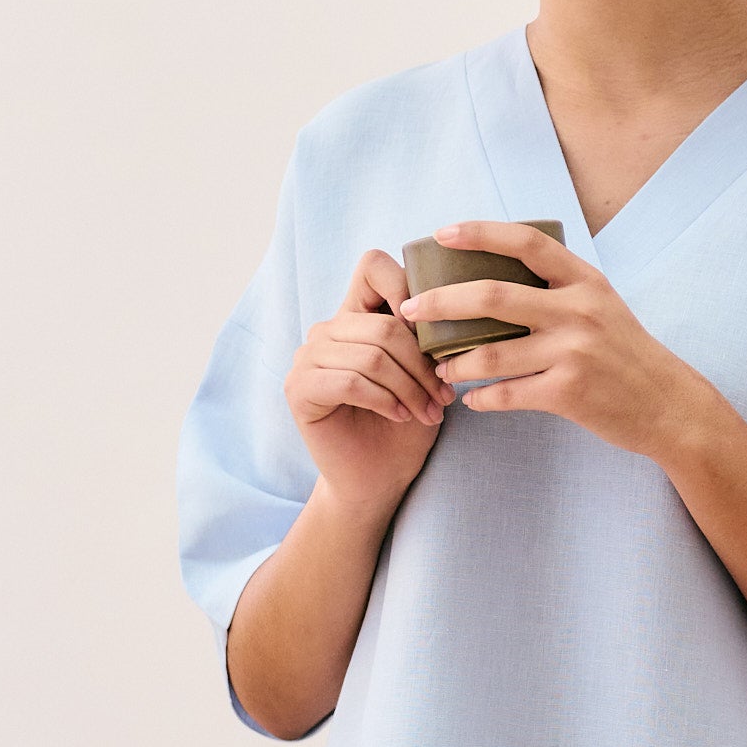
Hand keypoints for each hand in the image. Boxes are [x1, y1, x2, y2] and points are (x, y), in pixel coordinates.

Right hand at [284, 247, 445, 510]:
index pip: (373, 266)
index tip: (435, 335)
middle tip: (444, 397)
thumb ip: (427, 339)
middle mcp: (328, 330)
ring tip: (428, 412)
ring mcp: (308, 357)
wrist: (378, 480)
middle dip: (423, 364)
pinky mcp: (299, 388)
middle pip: (384, 324)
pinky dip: (384, 400)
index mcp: (358, 315)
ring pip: (371, 354)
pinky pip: (350, 381)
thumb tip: (448, 312)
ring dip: (409, 387)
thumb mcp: (426, 375)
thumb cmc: (406, 426)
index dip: (407, 287)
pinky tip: (400, 416)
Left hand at [399, 221, 715, 461]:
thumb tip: (496, 276)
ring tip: (439, 368)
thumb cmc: (627, 355)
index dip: (480, 233)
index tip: (441, 233)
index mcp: (585, 281)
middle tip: (410, 310)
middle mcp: (578, 310)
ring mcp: (573, 352)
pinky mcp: (569, 393)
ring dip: (454, 363)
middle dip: (441, 303)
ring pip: (490, 354)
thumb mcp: (602, 306)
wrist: (669, 405)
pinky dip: (481, 399)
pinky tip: (471, 400)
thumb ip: (559, 289)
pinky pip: (506, 394)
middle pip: (492, 296)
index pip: (526, 242)